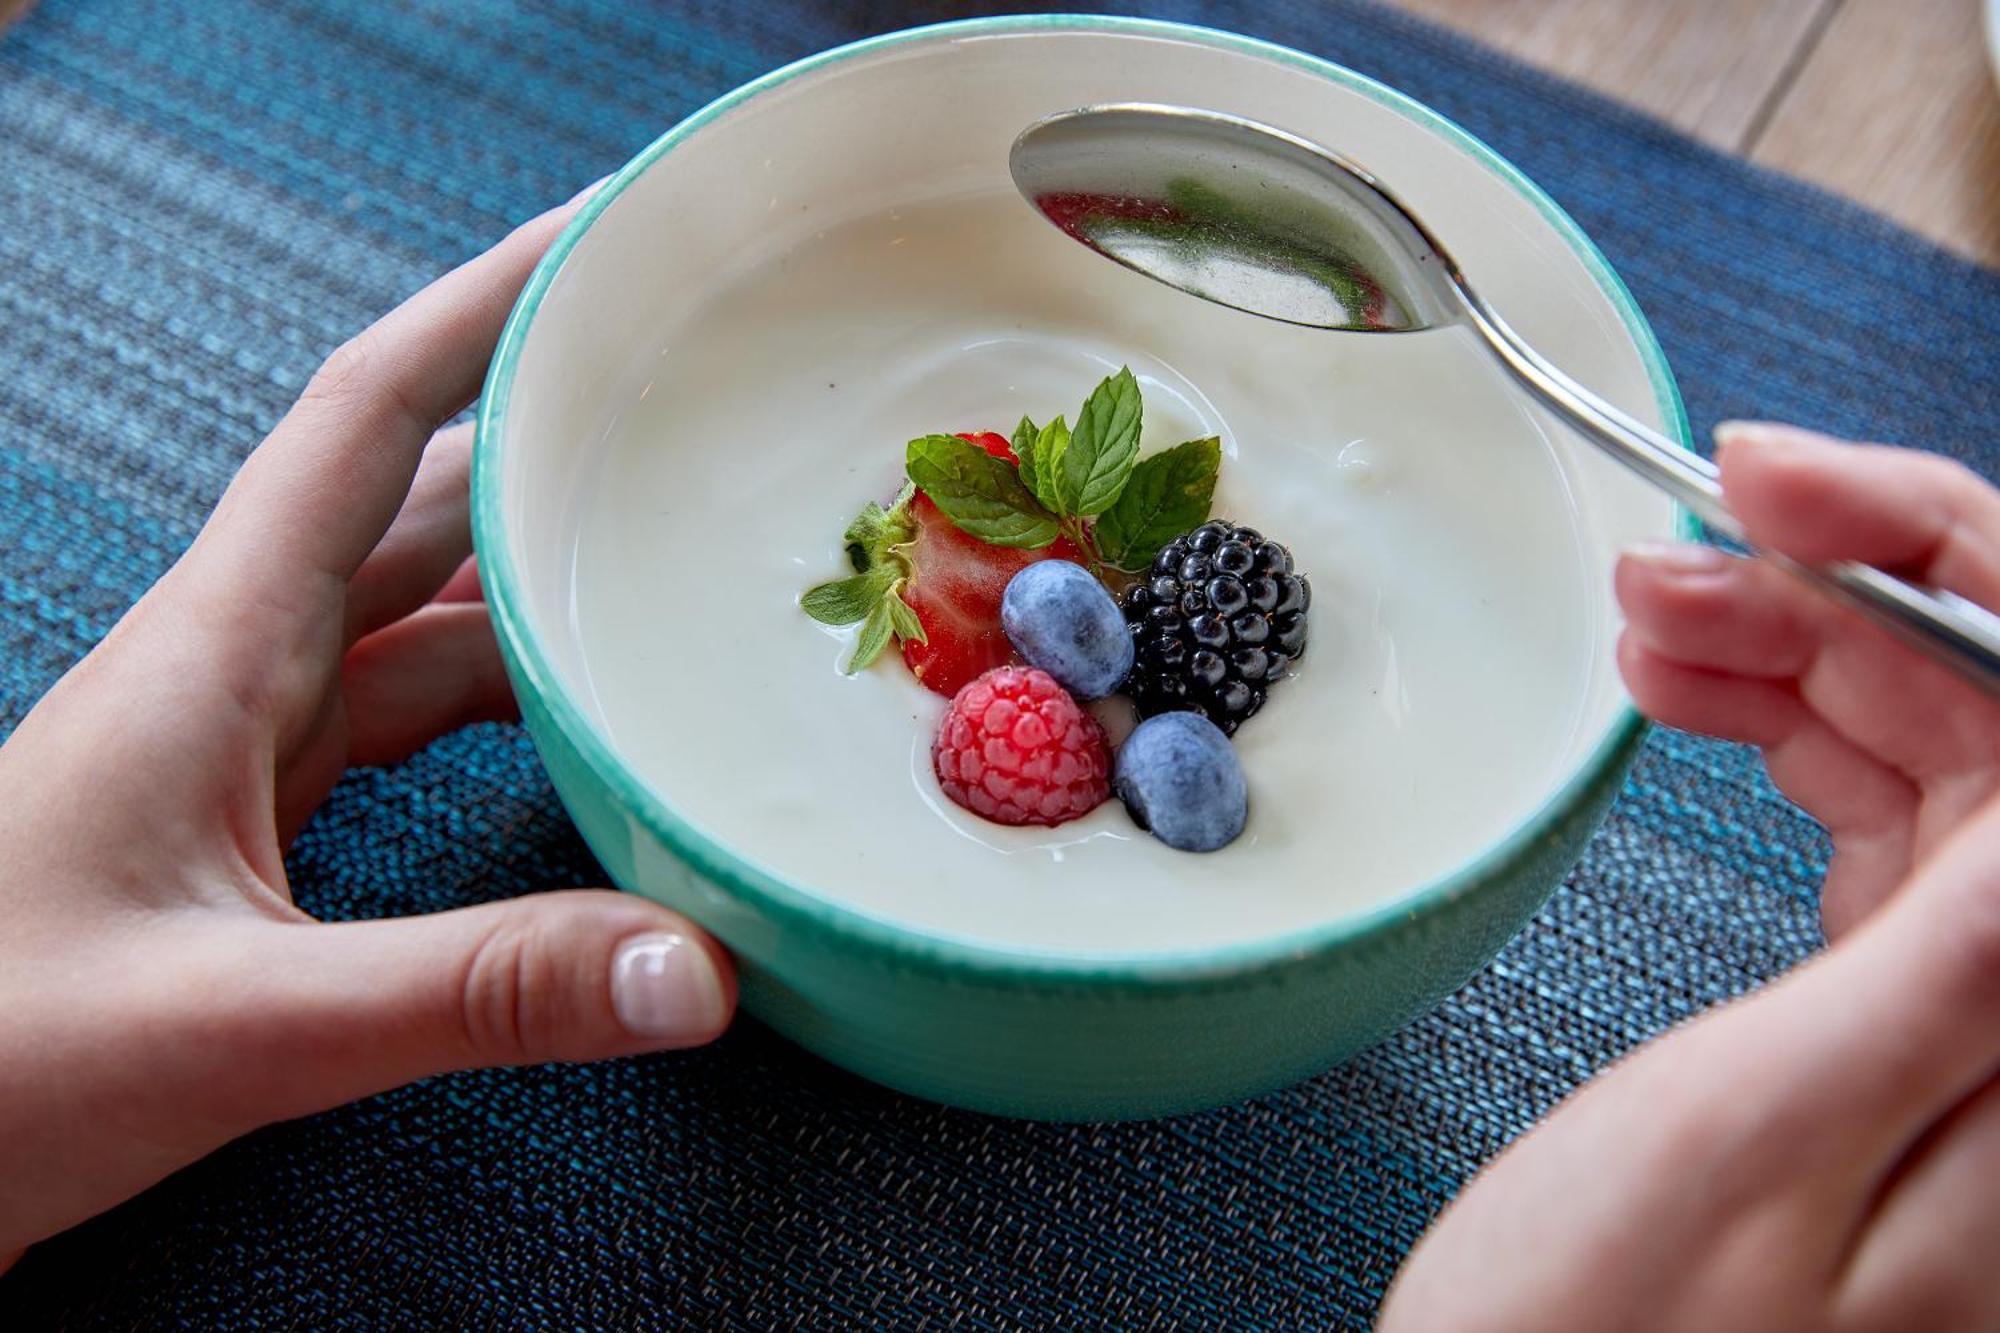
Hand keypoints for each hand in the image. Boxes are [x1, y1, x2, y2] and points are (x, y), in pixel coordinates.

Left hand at [0, 194, 735, 1267]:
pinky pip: (402, 719)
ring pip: (418, 617)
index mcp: (213, 654)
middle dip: (543, 426)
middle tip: (681, 394)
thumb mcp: (238, 1024)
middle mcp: (230, 670)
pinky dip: (502, 704)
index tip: (600, 245)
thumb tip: (697, 965)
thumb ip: (473, 991)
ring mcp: (236, 743)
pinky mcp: (246, 820)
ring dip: (535, 577)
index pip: (367, 421)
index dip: (486, 312)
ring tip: (668, 551)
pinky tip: (580, 728)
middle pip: (416, 501)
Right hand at [1380, 426, 1999, 1329]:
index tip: (1774, 484)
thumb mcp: (1760, 1139)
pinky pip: (1881, 814)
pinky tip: (1695, 694)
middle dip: (1846, 595)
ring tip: (1647, 613)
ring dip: (1802, 652)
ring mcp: (1974, 1017)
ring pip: (1939, 749)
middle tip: (1670, 548)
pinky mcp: (1894, 1016)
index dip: (1936, 562)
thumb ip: (1950, 962)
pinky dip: (1786, 731)